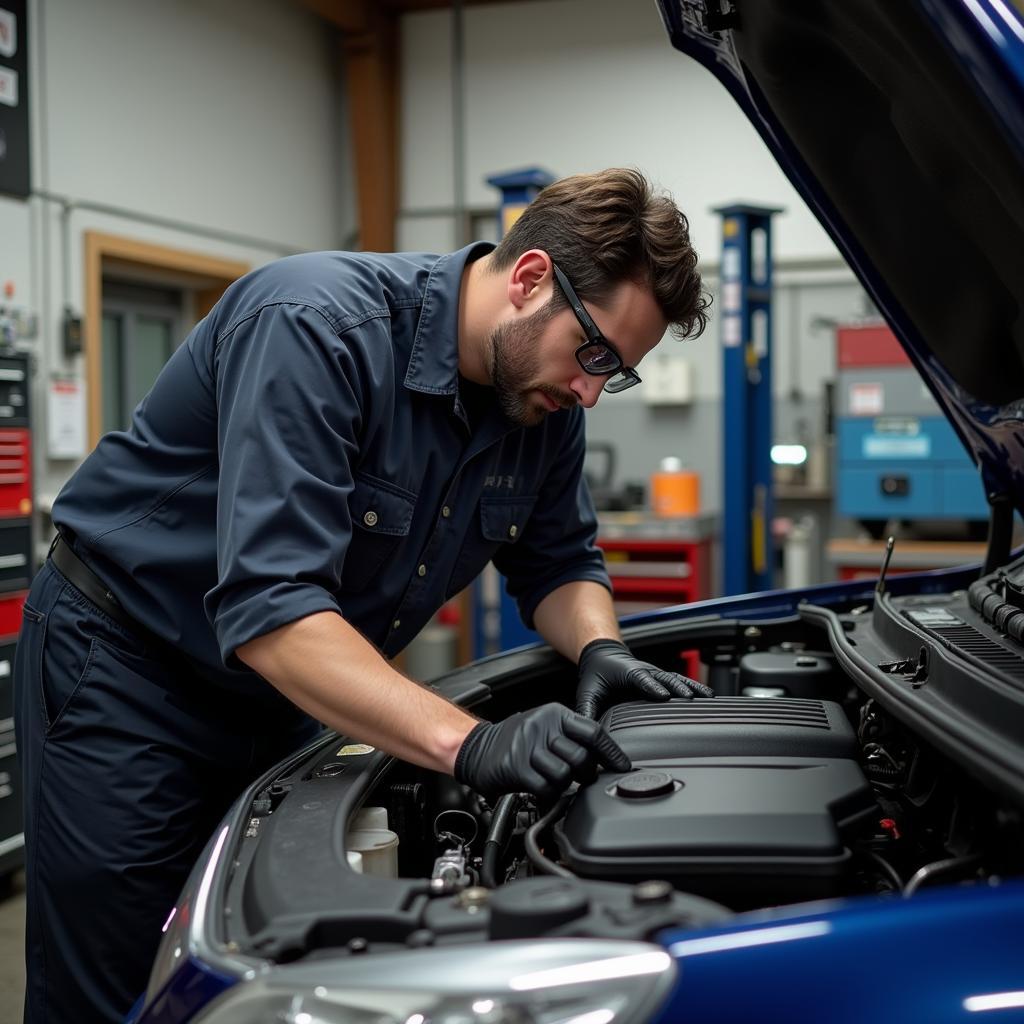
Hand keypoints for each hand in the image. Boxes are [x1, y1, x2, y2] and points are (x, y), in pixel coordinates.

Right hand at [454, 703, 631, 800]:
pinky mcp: (515, 768)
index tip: (622, 766)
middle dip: (585, 773)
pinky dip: (548, 794)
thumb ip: (570, 736)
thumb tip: (602, 756)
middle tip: (580, 778)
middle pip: (582, 756)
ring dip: (564, 785)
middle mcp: (542, 727)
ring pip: (564, 774)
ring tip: (556, 782)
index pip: (593, 731)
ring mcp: (528, 747)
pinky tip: (543, 789)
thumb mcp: (544, 727)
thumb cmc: (515, 740)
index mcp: (554, 715)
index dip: (611, 752)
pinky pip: (545, 787)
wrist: (475, 746)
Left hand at [575, 638, 713, 718]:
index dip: (651, 687)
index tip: (663, 695)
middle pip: (665, 678)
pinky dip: (696, 687)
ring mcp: (656, 674)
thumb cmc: (597, 673)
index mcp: (627, 673)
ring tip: (707, 696)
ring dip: (691, 686)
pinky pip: (681, 682)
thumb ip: (586, 710)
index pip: (641, 679)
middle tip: (690, 698)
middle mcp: (646, 672)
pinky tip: (710, 696)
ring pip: (677, 679)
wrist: (604, 654)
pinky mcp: (663, 679)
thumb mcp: (588, 691)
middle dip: (677, 688)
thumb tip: (584, 731)